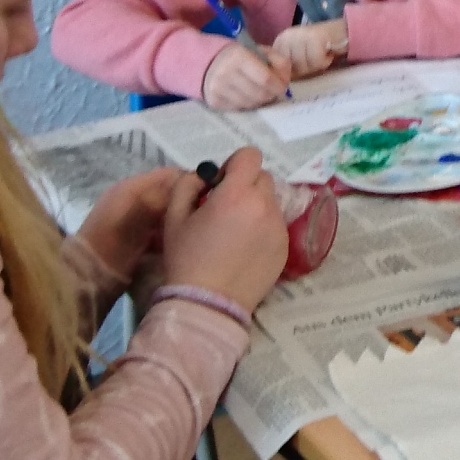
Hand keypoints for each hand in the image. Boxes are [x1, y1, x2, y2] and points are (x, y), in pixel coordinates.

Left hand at [79, 166, 201, 282]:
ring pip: (168, 211)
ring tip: (198, 232)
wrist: (87, 278)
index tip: (211, 196)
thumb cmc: (110, 245)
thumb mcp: (135, 217)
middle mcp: (134, 199)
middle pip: (170, 193)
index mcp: (130, 188)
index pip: (169, 175)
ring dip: (182, 219)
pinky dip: (173, 233)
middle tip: (208, 218)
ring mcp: (135, 219)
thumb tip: (188, 185)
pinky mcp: (138, 238)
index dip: (191, 182)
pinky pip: (162, 228)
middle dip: (189, 203)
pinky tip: (183, 244)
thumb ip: (158, 198)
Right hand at [165, 151, 290, 308]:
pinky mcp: (285, 248)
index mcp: (237, 194)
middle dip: (245, 185)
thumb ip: (188, 184)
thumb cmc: (187, 258)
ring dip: (255, 207)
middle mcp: (265, 206)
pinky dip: (262, 228)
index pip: (250, 156)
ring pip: (270, 202)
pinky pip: (276, 225)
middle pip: (262, 178)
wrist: (208, 303)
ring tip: (234, 232)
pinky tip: (244, 250)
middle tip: (225, 208)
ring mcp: (279, 228)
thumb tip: (204, 176)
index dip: (234, 164)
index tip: (221, 183)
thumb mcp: (174, 216)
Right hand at [199, 41, 290, 110]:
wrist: (207, 62)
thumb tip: (285, 80)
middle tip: (271, 91)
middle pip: (260, 94)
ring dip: (259, 101)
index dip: (278, 85)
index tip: (282, 87)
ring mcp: (218, 88)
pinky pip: (239, 108)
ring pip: (251, 104)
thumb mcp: (259, 50)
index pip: (265, 78)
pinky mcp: (214, 101)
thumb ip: (278, 61)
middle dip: (271, 94)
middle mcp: (226, 73)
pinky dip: (247, 104)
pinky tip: (246, 95)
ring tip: (258, 92)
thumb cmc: (239, 56)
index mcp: (239, 56)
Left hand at [269, 16, 346, 78]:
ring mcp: (300, 35)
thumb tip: (283, 82)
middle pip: (291, 69)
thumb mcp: (298, 56)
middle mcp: (288, 36)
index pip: (279, 68)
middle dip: (304, 70)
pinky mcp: (315, 37)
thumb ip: (289, 65)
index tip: (304, 66)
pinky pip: (316, 62)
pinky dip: (324, 62)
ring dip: (315, 66)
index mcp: (280, 41)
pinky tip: (327, 54)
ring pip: (303, 67)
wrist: (340, 33)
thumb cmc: (318, 49)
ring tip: (320, 56)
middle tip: (314, 60)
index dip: (292, 73)